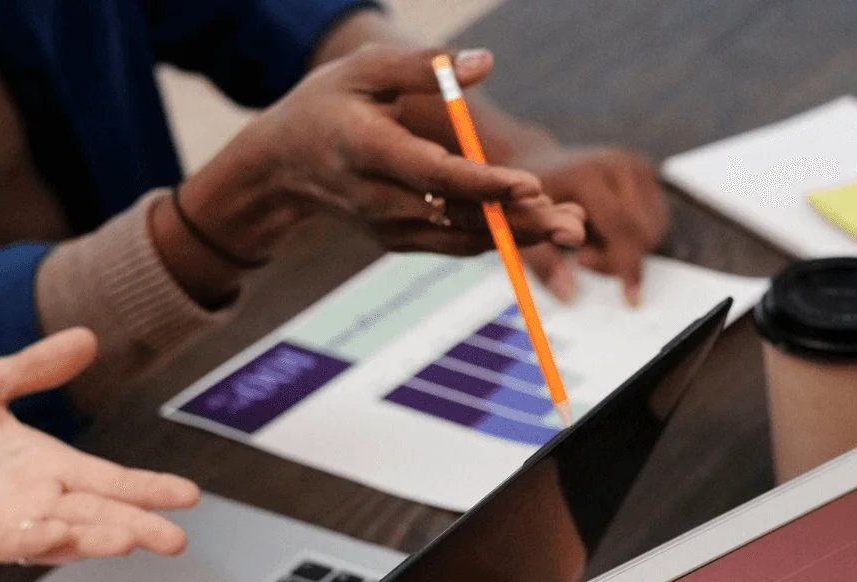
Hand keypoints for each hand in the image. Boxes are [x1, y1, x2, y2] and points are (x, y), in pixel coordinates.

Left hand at [0, 330, 198, 563]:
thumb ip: (34, 368)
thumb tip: (86, 338)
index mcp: (45, 464)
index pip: (108, 479)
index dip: (147, 488)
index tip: (189, 495)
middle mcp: (33, 499)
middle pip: (97, 516)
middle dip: (137, 526)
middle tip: (176, 540)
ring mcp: (1, 523)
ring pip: (58, 535)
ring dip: (92, 539)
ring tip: (127, 539)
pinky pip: (1, 543)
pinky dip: (28, 540)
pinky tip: (55, 535)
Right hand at [178, 45, 586, 269]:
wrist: (283, 165)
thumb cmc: (327, 104)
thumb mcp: (364, 69)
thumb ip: (424, 67)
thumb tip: (485, 63)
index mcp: (366, 151)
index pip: (432, 174)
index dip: (483, 184)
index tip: (529, 185)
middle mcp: (377, 199)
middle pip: (457, 216)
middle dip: (517, 219)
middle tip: (571, 219)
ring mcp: (388, 227)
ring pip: (463, 237)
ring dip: (519, 233)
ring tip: (573, 223)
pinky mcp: (399, 241)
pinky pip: (455, 243)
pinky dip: (499, 237)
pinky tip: (540, 225)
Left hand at [516, 144, 669, 303]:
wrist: (537, 161)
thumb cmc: (529, 200)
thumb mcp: (528, 230)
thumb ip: (546, 263)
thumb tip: (568, 294)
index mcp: (587, 175)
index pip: (621, 228)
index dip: (626, 264)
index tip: (631, 298)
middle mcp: (616, 163)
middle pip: (642, 230)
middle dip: (623, 259)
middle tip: (585, 261)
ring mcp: (634, 164)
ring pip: (654, 226)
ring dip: (632, 248)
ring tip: (591, 243)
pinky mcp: (644, 169)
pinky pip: (656, 217)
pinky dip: (638, 236)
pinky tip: (606, 232)